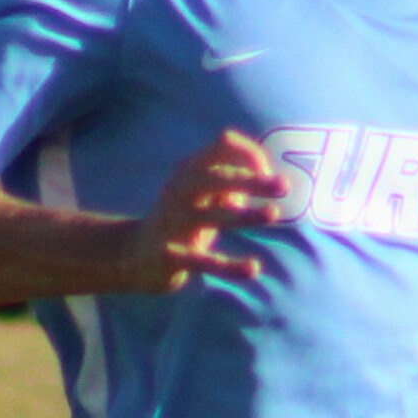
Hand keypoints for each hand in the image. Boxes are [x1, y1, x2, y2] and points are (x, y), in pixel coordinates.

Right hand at [108, 132, 289, 292]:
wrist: (133, 254)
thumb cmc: (182, 218)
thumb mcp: (204, 192)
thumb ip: (231, 176)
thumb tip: (264, 167)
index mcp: (188, 171)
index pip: (220, 149)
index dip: (248, 154)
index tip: (269, 171)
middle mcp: (178, 192)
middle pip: (214, 179)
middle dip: (249, 181)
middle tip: (284, 185)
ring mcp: (172, 223)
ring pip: (212, 217)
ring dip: (245, 215)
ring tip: (275, 214)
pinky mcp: (170, 256)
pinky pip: (203, 261)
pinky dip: (229, 266)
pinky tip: (254, 268)